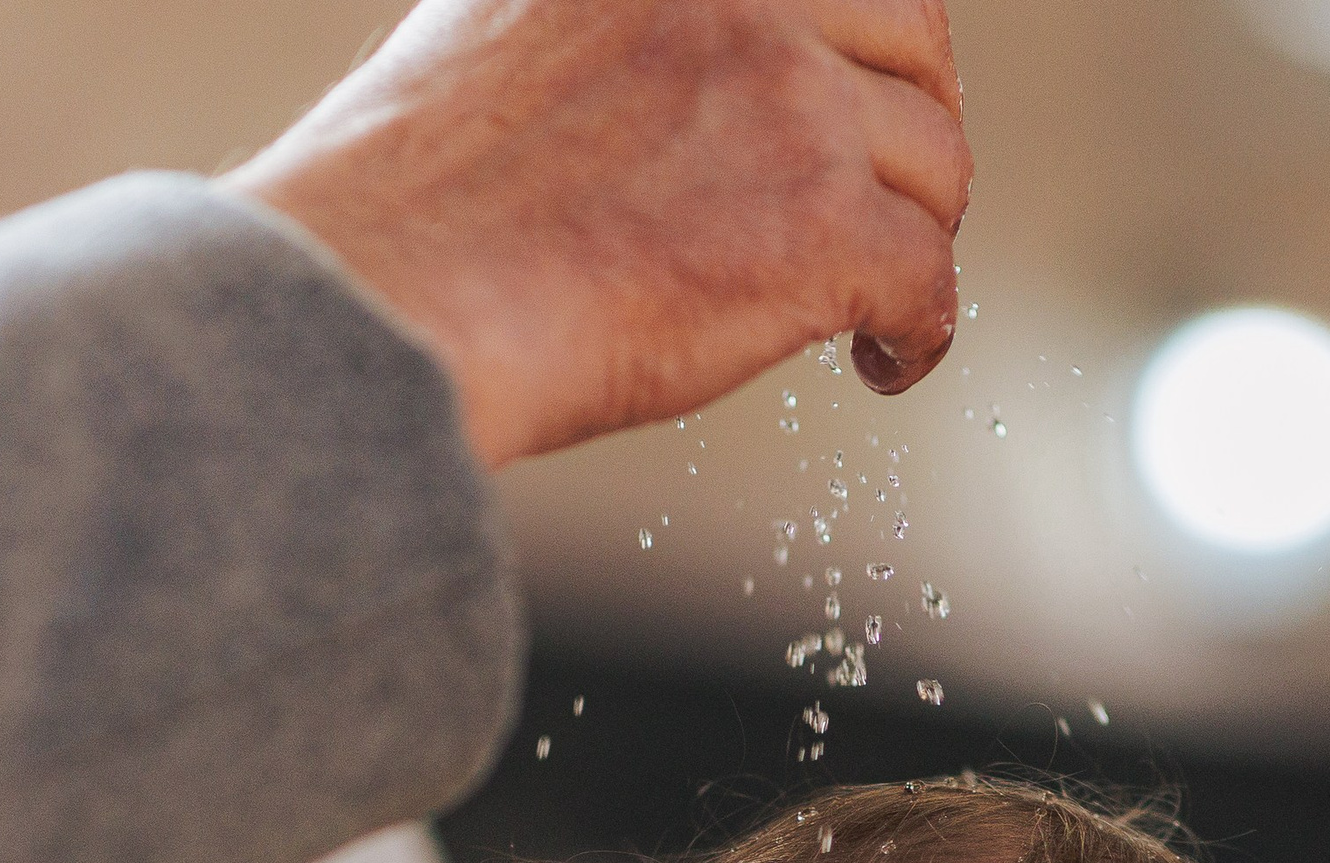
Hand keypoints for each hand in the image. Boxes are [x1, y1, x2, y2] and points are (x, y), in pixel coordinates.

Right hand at [228, 0, 971, 466]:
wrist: (393, 294)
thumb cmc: (424, 198)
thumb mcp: (513, 19)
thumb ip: (626, 23)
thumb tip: (682, 72)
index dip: (862, 32)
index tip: (853, 89)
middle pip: (913, 38)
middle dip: (916, 121)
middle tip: (889, 196)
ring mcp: (791, 101)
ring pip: (936, 165)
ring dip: (918, 236)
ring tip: (872, 301)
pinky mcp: (823, 225)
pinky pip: (930, 277)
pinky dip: (919, 333)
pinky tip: (879, 361)